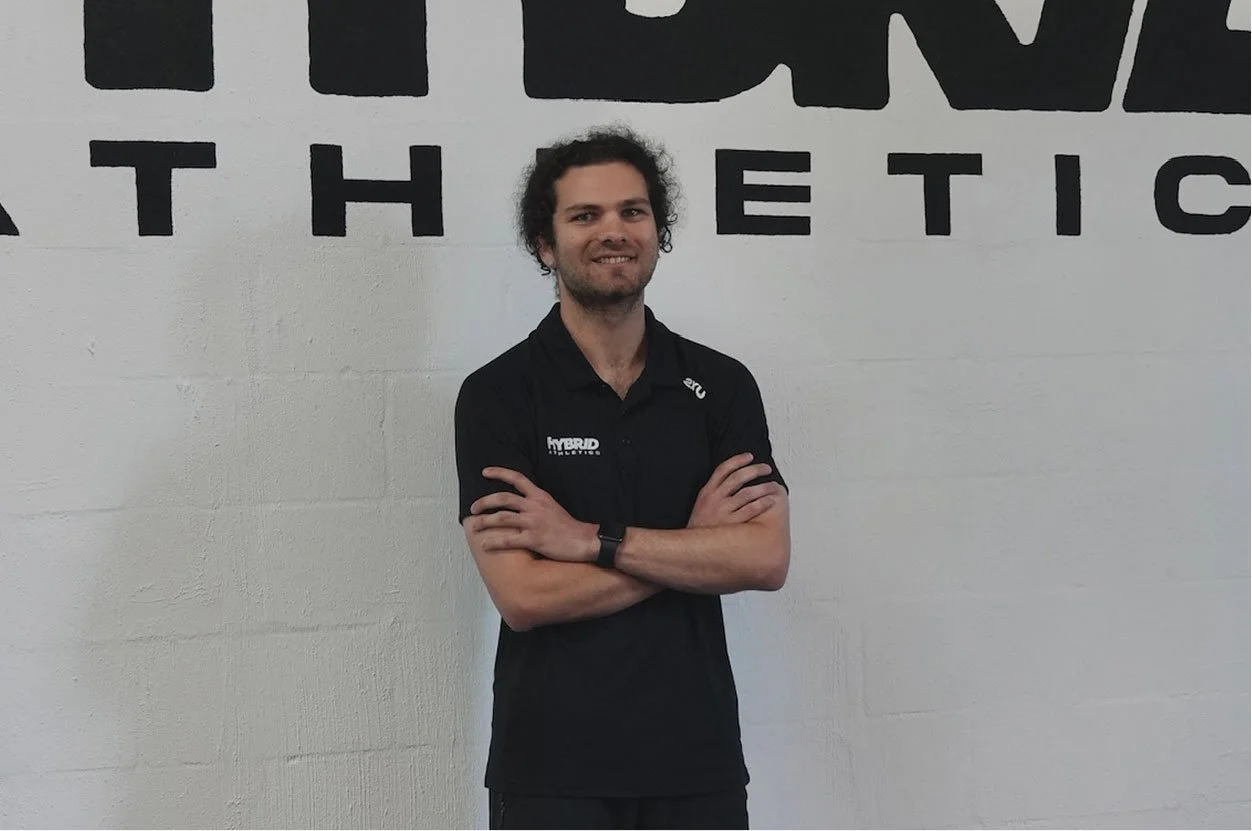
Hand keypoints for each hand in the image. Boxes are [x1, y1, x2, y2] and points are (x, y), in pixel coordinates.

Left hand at [466, 467, 597, 562]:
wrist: (584, 540)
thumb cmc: (568, 527)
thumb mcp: (553, 507)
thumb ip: (537, 503)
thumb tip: (521, 504)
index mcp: (540, 496)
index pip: (517, 478)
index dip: (499, 473)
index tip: (485, 472)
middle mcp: (534, 506)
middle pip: (503, 498)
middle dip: (484, 502)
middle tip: (473, 508)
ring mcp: (533, 522)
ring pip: (502, 518)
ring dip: (484, 522)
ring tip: (474, 527)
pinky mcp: (534, 539)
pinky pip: (508, 540)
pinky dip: (494, 542)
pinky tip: (485, 545)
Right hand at [688, 453, 783, 528]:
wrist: (692, 547)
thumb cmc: (700, 526)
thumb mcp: (702, 504)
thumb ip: (714, 492)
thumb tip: (733, 480)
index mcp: (707, 492)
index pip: (723, 469)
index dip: (738, 460)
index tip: (750, 456)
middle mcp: (714, 499)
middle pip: (737, 477)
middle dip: (755, 470)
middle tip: (767, 469)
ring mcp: (723, 511)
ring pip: (747, 493)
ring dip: (763, 487)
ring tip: (773, 486)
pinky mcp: (731, 524)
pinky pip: (751, 510)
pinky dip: (762, 503)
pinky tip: (770, 501)